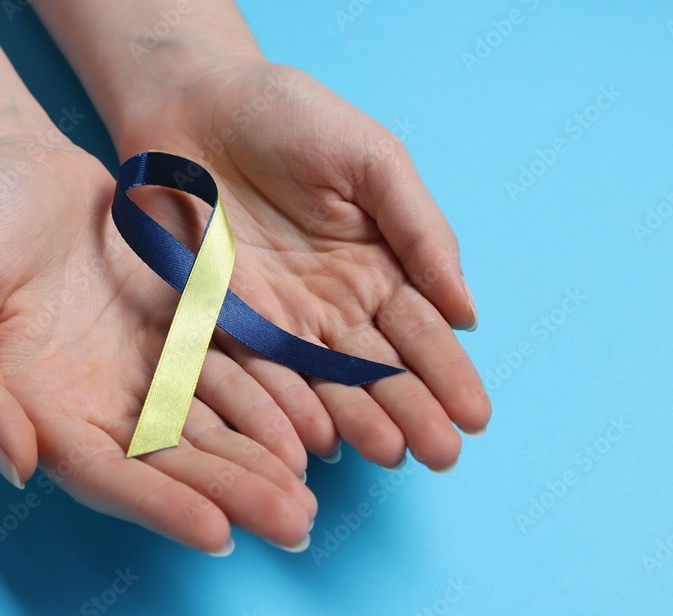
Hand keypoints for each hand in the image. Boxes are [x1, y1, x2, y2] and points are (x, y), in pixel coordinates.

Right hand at [0, 133, 315, 553]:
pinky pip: (232, 371)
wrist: (13, 166)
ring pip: (212, 426)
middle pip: (174, 464)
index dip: (160, 506)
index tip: (218, 533)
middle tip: (296, 527)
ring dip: (261, 461)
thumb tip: (15, 465)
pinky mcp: (182, 329)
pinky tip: (308, 427)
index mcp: (43, 411)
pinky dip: (268, 400)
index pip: (106, 476)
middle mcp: (101, 403)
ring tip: (310, 496)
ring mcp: (146, 368)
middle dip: (233, 496)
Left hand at [115, 60, 491, 470]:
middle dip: (412, 412)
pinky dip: (286, 405)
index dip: (448, 372)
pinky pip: (258, 371)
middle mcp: (334, 305)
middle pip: (378, 369)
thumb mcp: (373, 160)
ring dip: (358, 420)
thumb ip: (421, 231)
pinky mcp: (223, 321)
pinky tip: (317, 437)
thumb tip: (466, 312)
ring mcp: (279, 319)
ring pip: (325, 383)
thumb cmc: (290, 116)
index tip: (475, 416)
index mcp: (380, 266)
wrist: (196, 101)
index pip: (422, 331)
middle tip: (441, 455)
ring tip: (391, 454)